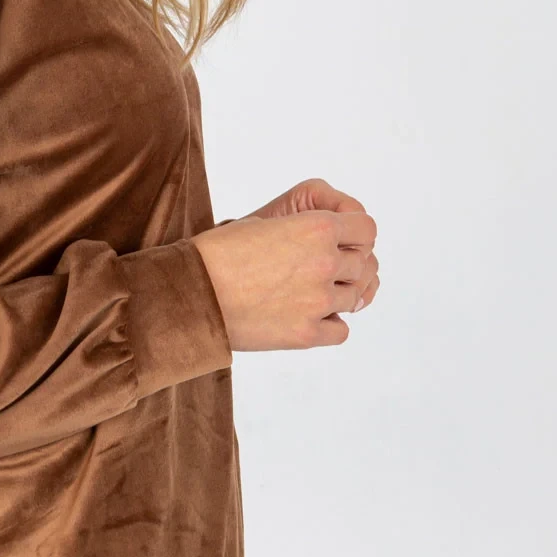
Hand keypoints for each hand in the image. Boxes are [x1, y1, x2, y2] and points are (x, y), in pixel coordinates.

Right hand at [189, 177, 379, 349]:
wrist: (190, 293)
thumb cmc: (217, 254)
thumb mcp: (263, 223)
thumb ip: (302, 229)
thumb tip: (324, 242)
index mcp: (316, 227)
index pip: (366, 229)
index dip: (355, 236)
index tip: (342, 244)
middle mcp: (324, 262)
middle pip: (363, 265)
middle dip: (345, 267)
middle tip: (319, 272)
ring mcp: (318, 301)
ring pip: (355, 298)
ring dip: (337, 296)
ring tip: (307, 296)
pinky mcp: (307, 333)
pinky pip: (341, 330)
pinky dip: (330, 324)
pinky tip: (308, 317)